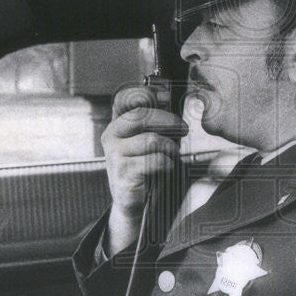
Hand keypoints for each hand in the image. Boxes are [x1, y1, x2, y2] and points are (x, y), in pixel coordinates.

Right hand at [102, 85, 187, 219]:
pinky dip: (167, 164)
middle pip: (141, 115)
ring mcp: (114, 154)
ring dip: (170, 147)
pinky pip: (154, 161)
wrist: (135, 203)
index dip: (145, 93)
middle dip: (169, 120)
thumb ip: (156, 124)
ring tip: (172, 155)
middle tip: (183, 128)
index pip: (125, 98)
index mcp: (117, 124)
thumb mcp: (149, 141)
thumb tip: (172, 103)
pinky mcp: (123, 172)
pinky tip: (165, 169)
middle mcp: (111, 135)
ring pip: (151, 139)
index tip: (166, 97)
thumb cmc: (146, 169)